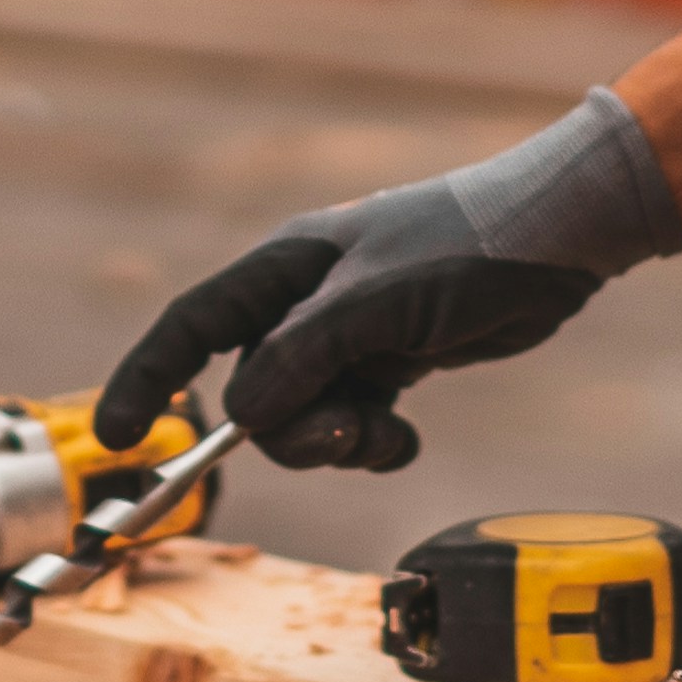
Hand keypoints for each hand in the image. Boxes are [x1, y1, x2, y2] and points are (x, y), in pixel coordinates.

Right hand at [98, 92, 681, 471]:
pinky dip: (370, 443)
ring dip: (336, 442)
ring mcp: (349, 335)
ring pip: (302, 416)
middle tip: (345, 435)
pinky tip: (405, 438)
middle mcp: (307, 301)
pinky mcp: (391, 363)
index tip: (119, 440)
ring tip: (386, 436)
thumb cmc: (469, 244)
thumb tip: (240, 414)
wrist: (562, 238)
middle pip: (252, 393)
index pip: (194, 326)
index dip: (149, 378)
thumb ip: (304, 356)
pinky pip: (351, 423)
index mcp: (287, 267)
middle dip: (289, 430)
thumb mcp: (379, 301)